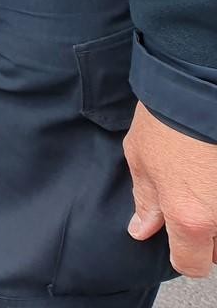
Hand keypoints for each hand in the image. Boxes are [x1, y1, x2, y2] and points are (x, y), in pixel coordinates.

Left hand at [125, 102, 216, 277]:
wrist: (196, 87)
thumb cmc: (165, 119)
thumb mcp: (141, 159)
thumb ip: (146, 201)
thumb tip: (142, 230)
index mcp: (190, 218)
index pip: (191, 264)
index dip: (181, 254)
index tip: (176, 239)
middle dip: (206, 236)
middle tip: (192, 206)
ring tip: (203, 184)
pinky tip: (211, 173)